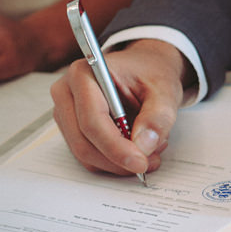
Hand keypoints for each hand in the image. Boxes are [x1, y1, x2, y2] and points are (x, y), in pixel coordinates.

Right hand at [50, 38, 187, 179]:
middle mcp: (66, 93)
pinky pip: (90, 156)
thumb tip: (144, 146)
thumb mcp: (164, 92)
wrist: (145, 68)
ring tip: (150, 149)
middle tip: (151, 161)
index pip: (92, 121)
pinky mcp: (73, 129)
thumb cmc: (151, 74)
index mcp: (83, 75)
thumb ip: (157, 118)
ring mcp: (66, 113)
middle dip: (118, 160)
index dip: (116, 148)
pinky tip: (136, 148)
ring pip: (85, 154)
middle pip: (83, 143)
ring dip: (119, 162)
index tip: (140, 163)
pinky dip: (114, 161)